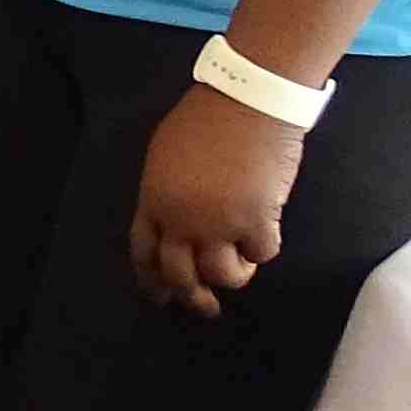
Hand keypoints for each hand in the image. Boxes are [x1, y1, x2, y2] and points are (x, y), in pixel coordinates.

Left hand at [126, 84, 305, 318]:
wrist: (246, 102)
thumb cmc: (207, 119)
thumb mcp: (166, 156)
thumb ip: (166, 192)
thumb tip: (176, 221)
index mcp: (153, 200)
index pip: (144, 252)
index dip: (152, 280)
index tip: (160, 297)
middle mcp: (180, 219)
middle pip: (180, 274)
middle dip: (192, 298)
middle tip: (206, 307)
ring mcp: (217, 223)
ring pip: (222, 274)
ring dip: (235, 274)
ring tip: (242, 262)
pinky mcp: (255, 221)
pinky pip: (261, 253)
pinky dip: (265, 247)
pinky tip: (266, 231)